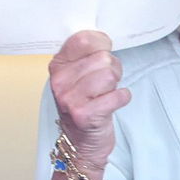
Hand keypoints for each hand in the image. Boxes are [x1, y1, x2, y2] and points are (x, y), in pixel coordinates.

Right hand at [47, 30, 130, 171]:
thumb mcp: (78, 76)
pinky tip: (111, 104)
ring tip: (107, 93)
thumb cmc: (85, 105)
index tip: (102, 54)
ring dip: (116, 84)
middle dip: (112, 69)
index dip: (102, 45)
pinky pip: (118, 95)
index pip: (83, 40)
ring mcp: (70, 99)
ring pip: (109, 75)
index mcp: (58, 66)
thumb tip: (102, 38)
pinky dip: (121, 98)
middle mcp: (60, 81)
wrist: (82, 142)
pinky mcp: (85, 115)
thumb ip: (87, 56)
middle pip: (103, 58)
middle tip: (105, 83)